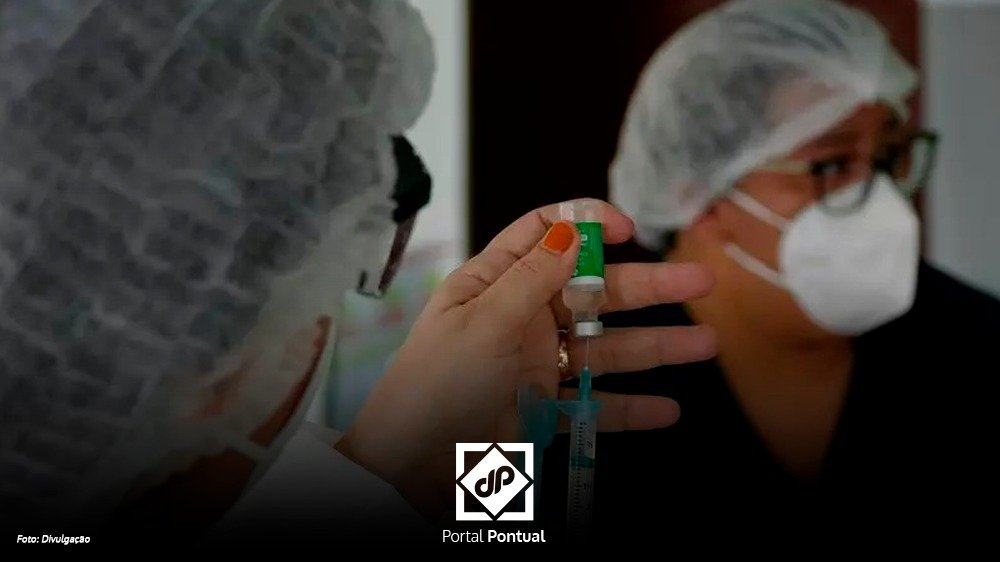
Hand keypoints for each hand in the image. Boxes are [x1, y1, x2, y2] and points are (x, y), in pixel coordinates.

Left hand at [338, 200, 715, 516]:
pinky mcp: (543, 413)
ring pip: (604, 350)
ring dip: (654, 347)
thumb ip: (532, 279)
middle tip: (699, 280)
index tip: (627, 229)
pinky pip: (594, 406)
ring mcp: (535, 367)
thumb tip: (570, 231)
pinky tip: (667, 409)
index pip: (543, 234)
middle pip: (593, 293)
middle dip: (647, 286)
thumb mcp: (482, 323)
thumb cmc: (433, 385)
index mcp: (494, 284)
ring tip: (704, 344)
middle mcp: (520, 319)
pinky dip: (630, 408)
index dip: (586, 224)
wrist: (407, 467)